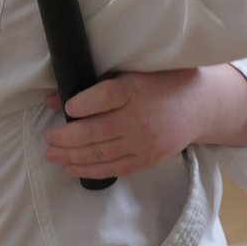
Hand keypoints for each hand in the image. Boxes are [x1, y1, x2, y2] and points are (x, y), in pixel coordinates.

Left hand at [43, 64, 246, 179]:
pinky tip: (72, 168)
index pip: (104, 97)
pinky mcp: (147, 159)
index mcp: (135, 90)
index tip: (67, 107)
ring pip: (101, 153)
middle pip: (96, 130)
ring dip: (72, 156)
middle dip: (66, 137)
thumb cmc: (160, 84)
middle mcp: (138, 118)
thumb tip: (54, 98)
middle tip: (47, 139)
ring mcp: (143, 142)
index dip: (82, 103)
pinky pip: (115, 168)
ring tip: (52, 155)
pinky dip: (91, 170)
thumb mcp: (131, 75)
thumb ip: (95, 86)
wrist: (199, 106)